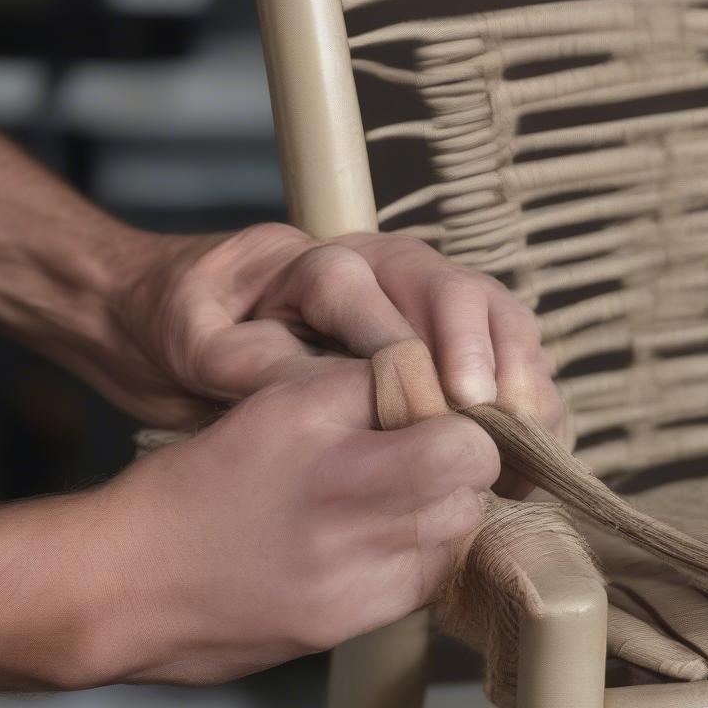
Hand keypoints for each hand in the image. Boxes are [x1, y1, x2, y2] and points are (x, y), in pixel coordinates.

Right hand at [0, 363, 499, 689]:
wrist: (128, 583)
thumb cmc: (199, 485)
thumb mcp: (277, 406)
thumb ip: (363, 387)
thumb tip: (428, 384)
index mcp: (341, 467)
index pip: (465, 448)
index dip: (465, 429)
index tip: (442, 420)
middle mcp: (358, 534)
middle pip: (470, 497)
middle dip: (459, 470)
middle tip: (422, 456)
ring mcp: (357, 591)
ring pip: (454, 543)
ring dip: (442, 513)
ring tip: (396, 496)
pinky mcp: (348, 630)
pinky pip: (422, 586)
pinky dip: (417, 556)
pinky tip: (376, 538)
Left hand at [105, 224, 566, 446]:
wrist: (171, 315)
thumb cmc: (187, 324)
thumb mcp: (200, 346)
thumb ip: (266, 366)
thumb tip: (345, 399)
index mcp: (322, 264)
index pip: (383, 296)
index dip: (417, 353)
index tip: (442, 408)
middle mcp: (383, 271)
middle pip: (462, 293)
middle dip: (490, 357)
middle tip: (497, 420)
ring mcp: (418, 301)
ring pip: (495, 318)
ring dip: (522, 376)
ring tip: (533, 439)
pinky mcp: (437, 336)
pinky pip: (500, 351)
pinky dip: (524, 393)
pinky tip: (536, 443)